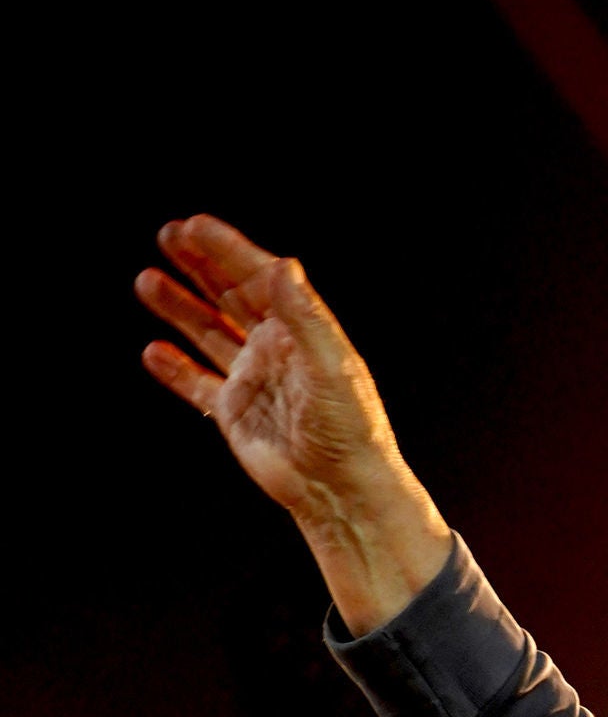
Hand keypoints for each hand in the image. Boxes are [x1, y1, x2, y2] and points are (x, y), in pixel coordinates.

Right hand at [136, 217, 450, 629]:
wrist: (341, 491)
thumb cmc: (351, 431)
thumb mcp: (331, 366)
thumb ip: (305, 316)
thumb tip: (283, 265)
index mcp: (301, 330)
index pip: (259, 278)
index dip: (226, 249)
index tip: (193, 226)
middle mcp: (275, 348)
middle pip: (230, 295)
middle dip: (200, 264)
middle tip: (168, 234)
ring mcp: (253, 379)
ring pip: (208, 332)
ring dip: (179, 306)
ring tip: (147, 280)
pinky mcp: (235, 413)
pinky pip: (197, 384)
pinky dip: (174, 368)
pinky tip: (153, 350)